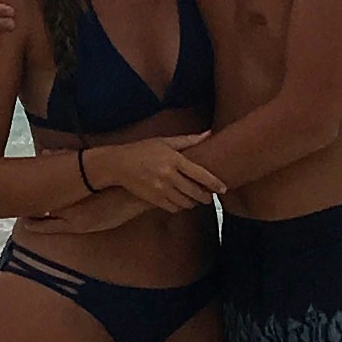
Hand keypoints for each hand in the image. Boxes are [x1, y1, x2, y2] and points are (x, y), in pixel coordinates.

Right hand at [89, 136, 225, 211]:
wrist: (118, 164)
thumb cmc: (143, 150)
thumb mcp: (165, 141)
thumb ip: (189, 140)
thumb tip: (209, 133)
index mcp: (174, 159)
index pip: (200, 174)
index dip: (214, 183)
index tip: (223, 188)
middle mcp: (168, 175)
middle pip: (195, 192)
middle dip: (206, 197)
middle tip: (210, 197)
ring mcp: (160, 189)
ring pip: (186, 202)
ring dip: (193, 202)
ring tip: (195, 199)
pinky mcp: (153, 199)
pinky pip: (173, 208)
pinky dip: (180, 207)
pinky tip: (180, 201)